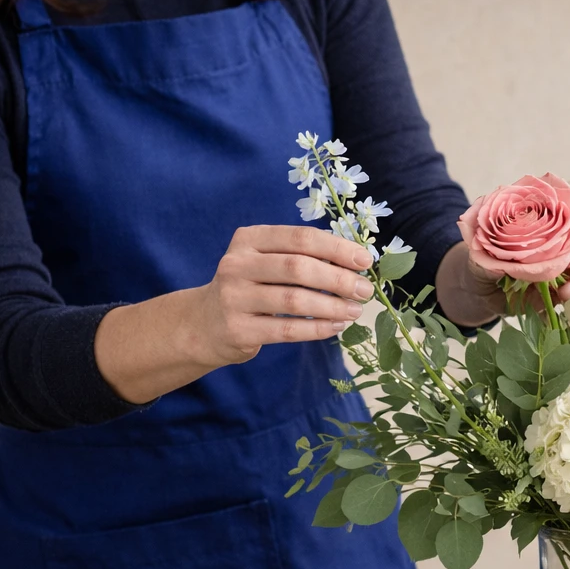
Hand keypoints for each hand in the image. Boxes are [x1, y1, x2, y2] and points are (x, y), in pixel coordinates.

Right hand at [193, 225, 374, 365]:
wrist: (204, 324)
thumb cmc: (250, 288)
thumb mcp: (266, 262)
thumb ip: (301, 257)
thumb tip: (355, 262)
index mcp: (249, 239)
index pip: (300, 238)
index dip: (336, 248)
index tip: (365, 261)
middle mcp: (237, 264)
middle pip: (298, 268)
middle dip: (338, 279)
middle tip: (365, 291)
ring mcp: (234, 297)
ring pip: (293, 301)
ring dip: (331, 307)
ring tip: (354, 311)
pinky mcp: (238, 329)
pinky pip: (286, 330)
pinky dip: (315, 329)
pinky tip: (335, 327)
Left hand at [435, 241, 569, 326]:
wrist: (476, 290)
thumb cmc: (480, 262)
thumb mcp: (479, 256)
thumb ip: (486, 259)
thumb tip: (497, 267)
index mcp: (536, 231)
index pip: (564, 222)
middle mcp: (548, 248)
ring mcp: (551, 270)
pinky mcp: (550, 292)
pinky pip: (565, 292)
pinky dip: (568, 291)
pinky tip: (565, 293)